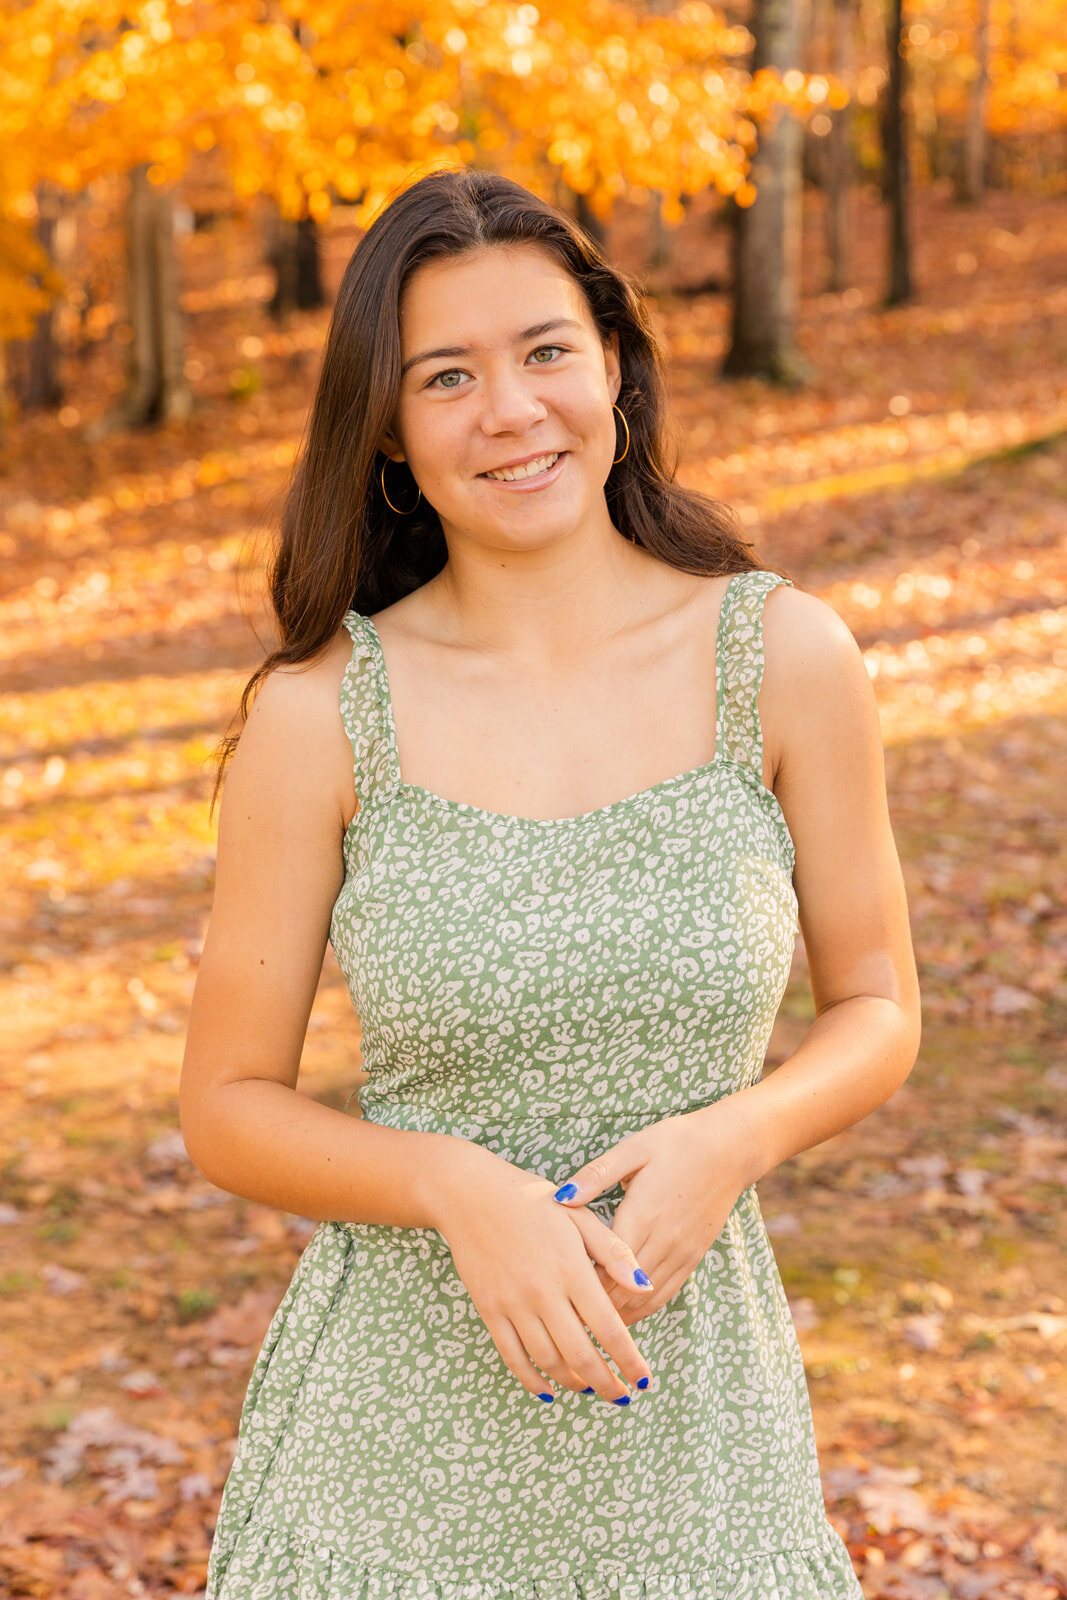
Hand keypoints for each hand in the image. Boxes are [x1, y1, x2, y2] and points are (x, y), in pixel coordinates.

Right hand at [427, 1139, 655, 1402]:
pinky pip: (512, 1357)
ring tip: (590, 1388)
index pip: (609, 1328)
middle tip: (621, 1396)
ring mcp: (513, 1304)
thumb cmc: (531, 1201)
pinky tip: (547, 1390)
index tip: (644, 1380)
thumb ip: (614, 1252)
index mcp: (571, 1268)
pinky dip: (531, 1380)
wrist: (470, 1194)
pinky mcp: (489, 1310)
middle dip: (606, 1383)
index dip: (630, 1360)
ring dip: (573, 1383)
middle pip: (580, 1355)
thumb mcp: (578, 1215)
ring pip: (547, 1361)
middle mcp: (543, 1292)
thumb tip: (646, 1287)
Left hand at [552, 1100, 757, 1326]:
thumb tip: (561, 1197)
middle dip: (591, 1307)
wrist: (730, 1148)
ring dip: (615, 1316)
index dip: (578, 1283)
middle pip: (621, 1290)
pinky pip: (665, 1294)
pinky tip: (621, 1317)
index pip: (604, 1265)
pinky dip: (641, 1309)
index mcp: (643, 1214)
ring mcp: (681, 1252)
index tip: (551, 1291)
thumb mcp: (633, 1148)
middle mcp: (664, 1240)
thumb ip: (596, 1174)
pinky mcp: (694, 1257)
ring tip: (584, 1328)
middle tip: (559, 1318)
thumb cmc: (677, 1142)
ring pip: (644, 1299)